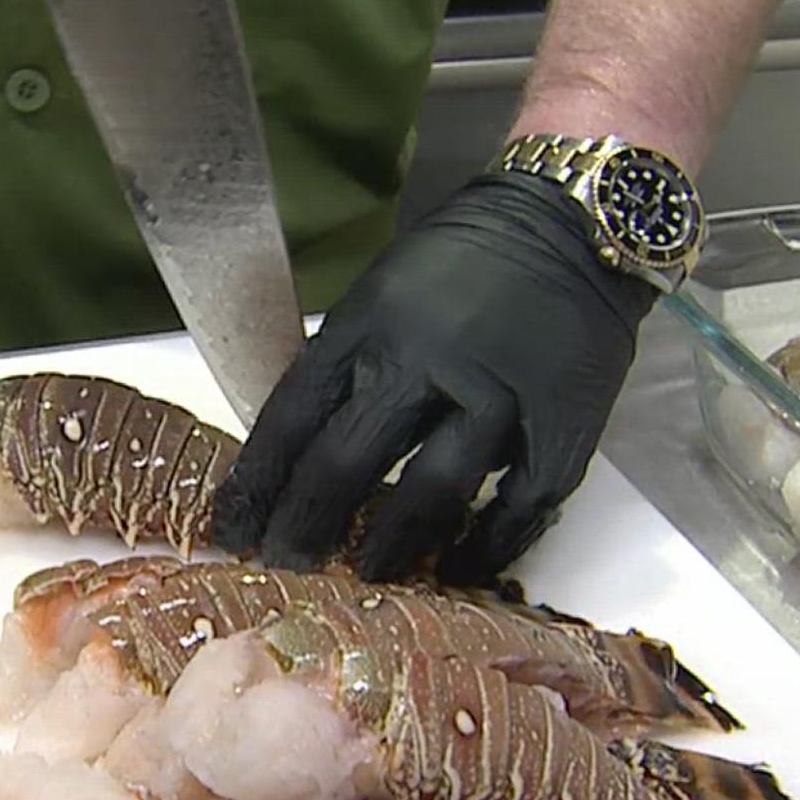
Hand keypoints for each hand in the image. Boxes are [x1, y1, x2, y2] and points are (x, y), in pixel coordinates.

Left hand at [209, 172, 657, 585]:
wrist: (568, 222)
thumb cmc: (459, 265)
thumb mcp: (377, 295)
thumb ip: (342, 367)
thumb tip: (294, 455)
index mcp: (365, 327)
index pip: (290, 419)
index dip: (255, 484)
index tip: (232, 530)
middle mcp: (422, 361)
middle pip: (347, 463)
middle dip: (307, 527)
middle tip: (288, 566)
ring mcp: (496, 395)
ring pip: (431, 492)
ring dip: (393, 546)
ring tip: (369, 577)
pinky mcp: (562, 424)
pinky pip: (521, 506)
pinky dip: (488, 546)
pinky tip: (461, 568)